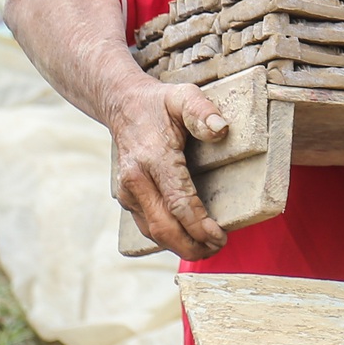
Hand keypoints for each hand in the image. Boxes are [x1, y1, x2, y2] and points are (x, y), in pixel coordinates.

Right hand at [106, 78, 231, 259]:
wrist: (122, 105)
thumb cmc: (158, 103)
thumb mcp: (183, 96)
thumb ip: (202, 111)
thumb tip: (221, 130)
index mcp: (152, 158)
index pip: (177, 202)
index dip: (199, 226)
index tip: (220, 235)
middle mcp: (135, 179)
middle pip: (163, 227)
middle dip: (192, 245)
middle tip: (218, 247)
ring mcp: (127, 192)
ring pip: (153, 233)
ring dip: (181, 247)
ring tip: (208, 247)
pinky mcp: (126, 199)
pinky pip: (148, 227)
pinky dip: (169, 239)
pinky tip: (188, 238)